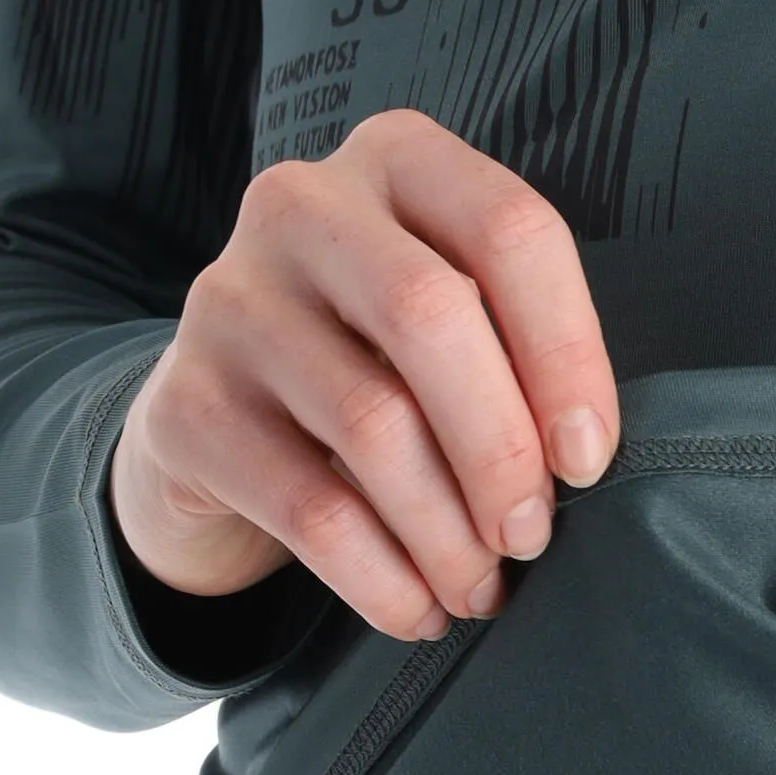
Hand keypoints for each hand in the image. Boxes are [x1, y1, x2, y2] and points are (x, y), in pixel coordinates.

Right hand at [109, 108, 620, 641]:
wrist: (221, 423)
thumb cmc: (384, 364)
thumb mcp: (459, 323)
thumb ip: (520, 349)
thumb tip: (583, 457)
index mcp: (401, 163)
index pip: (512, 232)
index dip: (570, 355)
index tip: (589, 460)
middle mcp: (304, 206)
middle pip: (433, 317)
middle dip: (502, 447)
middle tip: (532, 536)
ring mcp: (229, 299)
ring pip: (372, 422)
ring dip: (449, 532)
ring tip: (483, 590)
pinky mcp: (186, 404)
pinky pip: (310, 507)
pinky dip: (384, 578)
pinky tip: (420, 611)